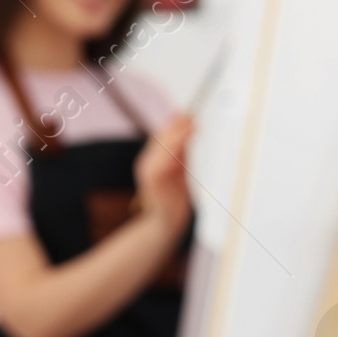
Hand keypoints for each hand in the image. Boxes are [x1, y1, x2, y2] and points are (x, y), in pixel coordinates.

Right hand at [134, 112, 193, 244]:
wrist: (167, 222)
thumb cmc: (174, 198)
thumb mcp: (179, 170)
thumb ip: (182, 152)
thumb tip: (189, 129)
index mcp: (151, 160)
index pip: (161, 136)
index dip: (173, 124)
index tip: (187, 113)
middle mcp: (146, 163)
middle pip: (160, 138)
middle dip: (176, 126)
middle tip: (192, 117)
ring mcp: (147, 171)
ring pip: (162, 147)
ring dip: (177, 135)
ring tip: (191, 126)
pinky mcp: (153, 180)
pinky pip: (163, 161)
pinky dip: (174, 150)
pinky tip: (184, 142)